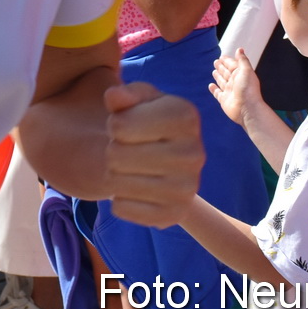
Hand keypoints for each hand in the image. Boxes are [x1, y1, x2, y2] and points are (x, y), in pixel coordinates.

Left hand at [100, 82, 202, 227]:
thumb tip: (114, 97)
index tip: (127, 125)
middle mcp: (194, 153)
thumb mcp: (137, 100)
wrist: (166, 159)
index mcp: (187, 116)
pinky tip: (134, 189)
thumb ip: (123, 94)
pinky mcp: (175, 214)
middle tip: (127, 149)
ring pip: (116, 182)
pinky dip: (119, 199)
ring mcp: (188, 188)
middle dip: (112, 150)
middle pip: (116, 155)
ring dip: (114, 174)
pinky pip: (122, 208)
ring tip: (130, 167)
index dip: (114, 124)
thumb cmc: (146, 121)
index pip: (119, 126)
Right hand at [209, 49, 263, 126]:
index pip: (232, 65)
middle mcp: (235, 83)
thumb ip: (242, 60)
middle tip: (216, 61)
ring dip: (218, 76)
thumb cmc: (248, 89)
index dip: (227, 60)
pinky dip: (214, 89)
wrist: (247, 109)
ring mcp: (229, 92)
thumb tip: (240, 49)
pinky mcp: (224, 100)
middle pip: (226, 73)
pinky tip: (211, 86)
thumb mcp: (246, 71)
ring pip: (222, 82)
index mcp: (240, 75)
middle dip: (221, 67)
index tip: (222, 56)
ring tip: (214, 71)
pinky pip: (217, 93)